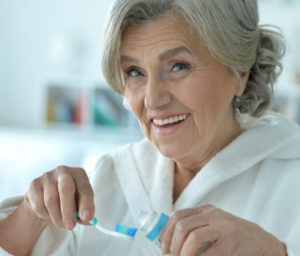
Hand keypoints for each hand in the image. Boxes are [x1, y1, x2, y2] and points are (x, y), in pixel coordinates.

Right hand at [24, 165, 94, 229]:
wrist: (45, 195)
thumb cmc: (68, 199)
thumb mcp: (79, 203)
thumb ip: (83, 212)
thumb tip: (87, 220)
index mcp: (79, 174)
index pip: (85, 188)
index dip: (87, 203)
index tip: (87, 218)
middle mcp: (64, 171)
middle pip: (66, 189)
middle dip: (69, 210)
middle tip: (70, 226)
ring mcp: (47, 176)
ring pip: (51, 200)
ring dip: (57, 217)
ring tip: (61, 223)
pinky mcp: (34, 184)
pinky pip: (38, 204)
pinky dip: (44, 214)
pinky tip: (48, 212)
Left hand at [161, 204, 286, 255]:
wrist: (262, 243)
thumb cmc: (234, 237)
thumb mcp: (214, 225)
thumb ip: (196, 227)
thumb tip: (170, 241)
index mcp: (206, 211)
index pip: (178, 216)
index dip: (166, 232)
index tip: (163, 247)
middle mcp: (213, 216)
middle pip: (182, 226)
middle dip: (173, 245)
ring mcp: (222, 228)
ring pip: (192, 238)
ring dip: (182, 254)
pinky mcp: (230, 244)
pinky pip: (206, 254)